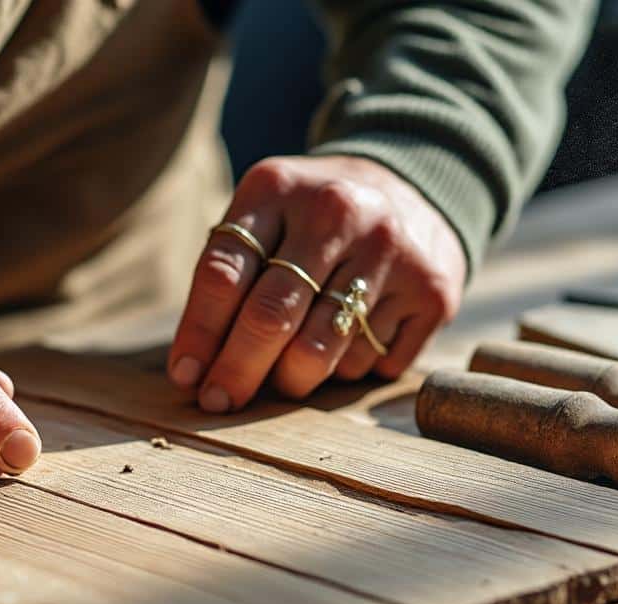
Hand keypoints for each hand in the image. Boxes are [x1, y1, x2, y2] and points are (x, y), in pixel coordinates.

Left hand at [168, 155, 466, 410]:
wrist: (414, 189)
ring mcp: (391, 251)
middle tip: (220, 401)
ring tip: (285, 375)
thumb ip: (228, 276)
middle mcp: (338, 212)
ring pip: (320, 352)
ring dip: (292, 379)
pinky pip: (369, 363)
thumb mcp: (265, 216)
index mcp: (279, 188)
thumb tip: (194, 370)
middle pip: (271, 317)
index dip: (199, 334)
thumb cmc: (313, 219)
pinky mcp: (432, 292)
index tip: (186, 377)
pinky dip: (347, 370)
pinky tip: (347, 344)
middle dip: (237, 372)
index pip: (223, 274)